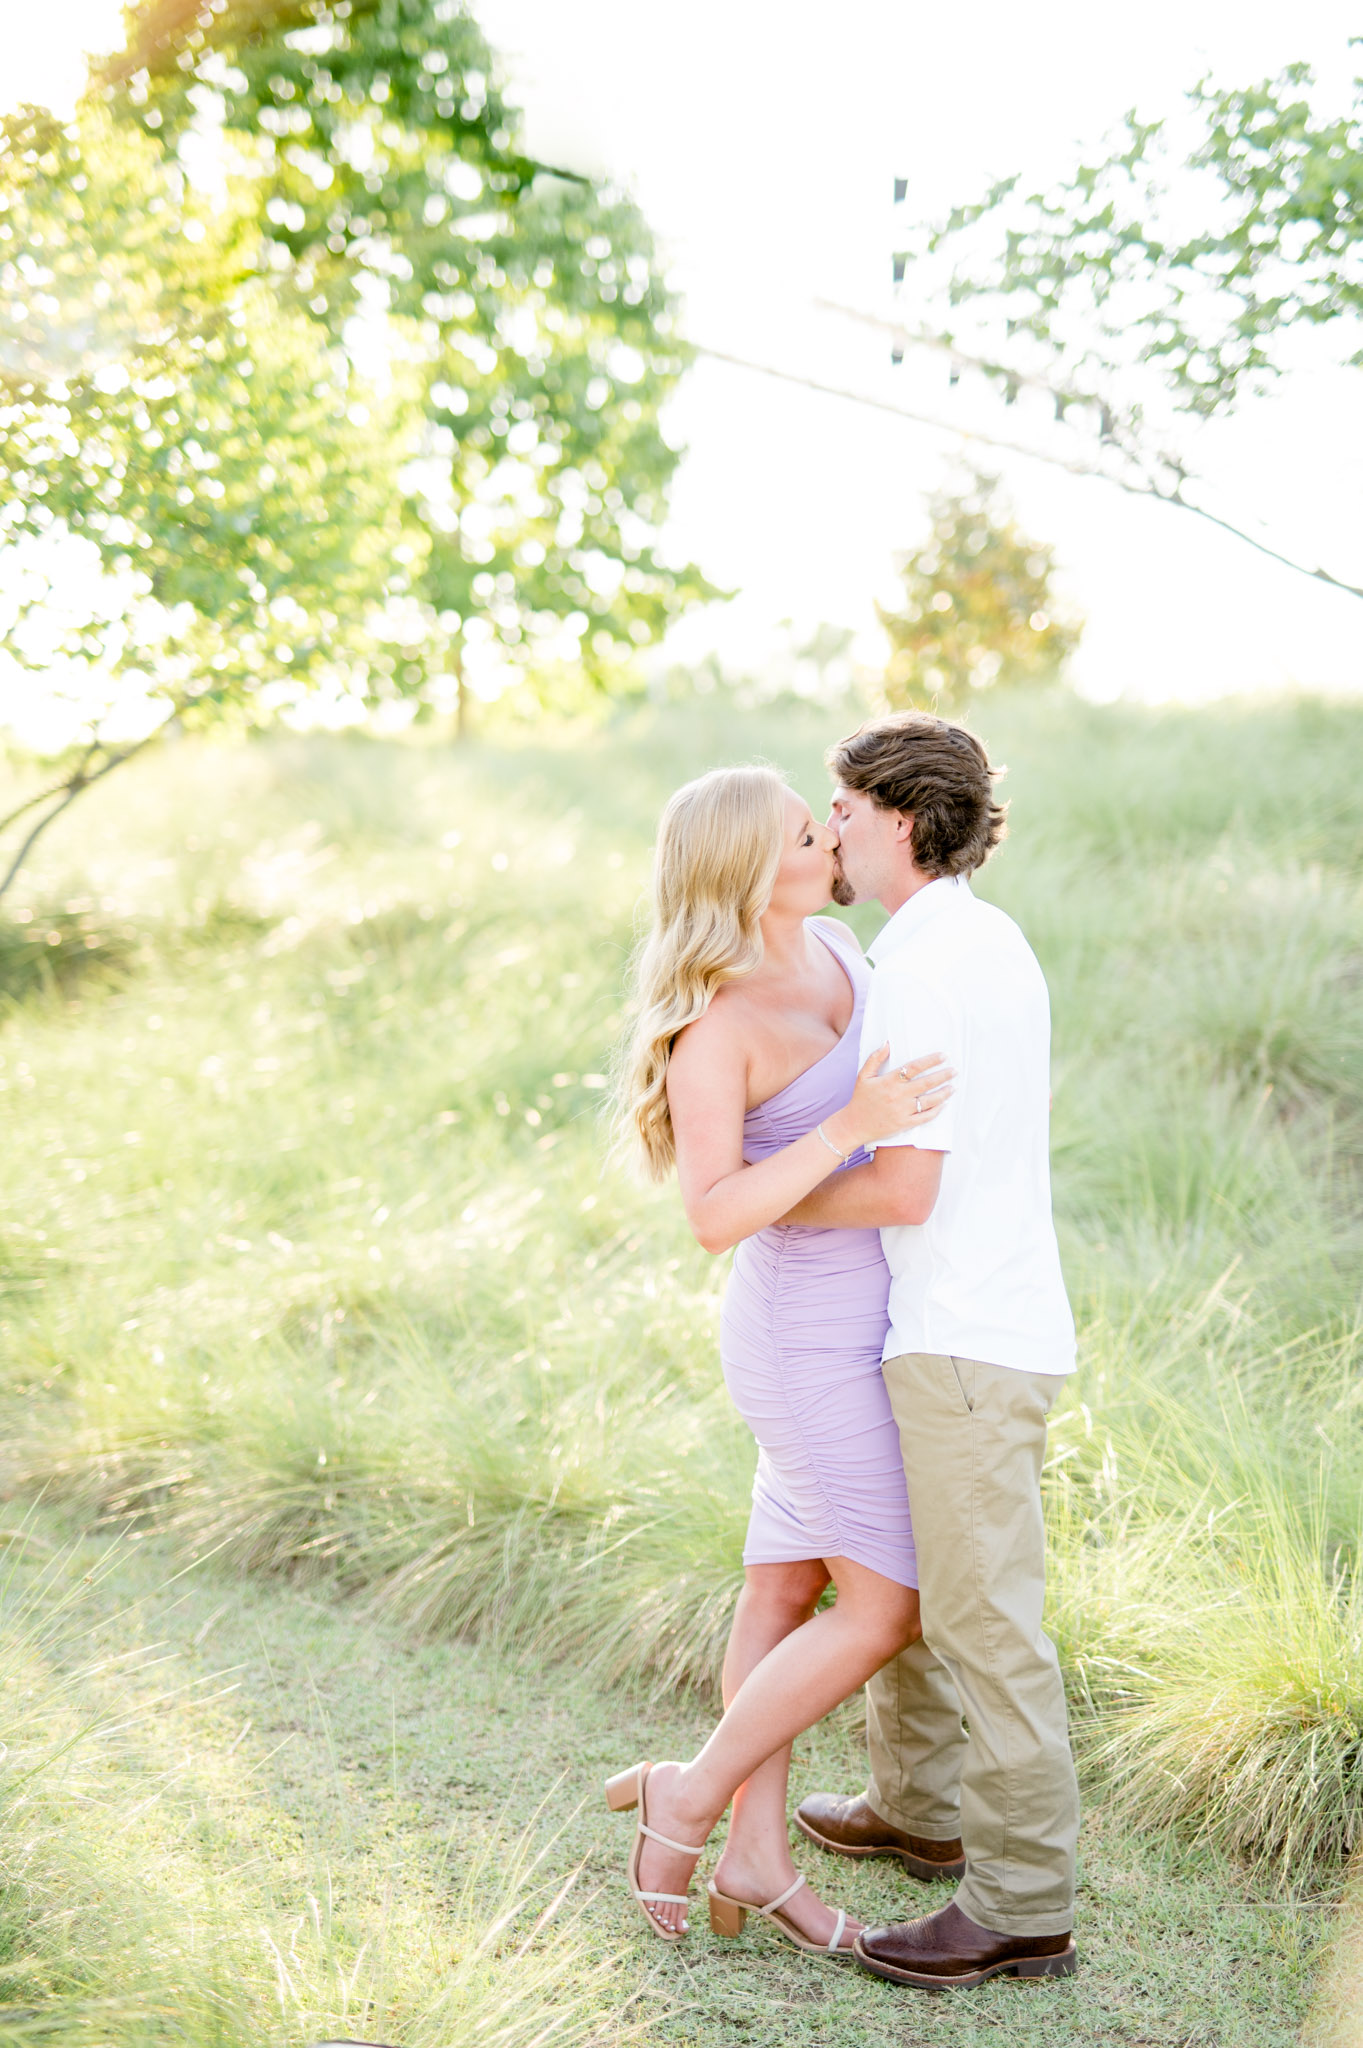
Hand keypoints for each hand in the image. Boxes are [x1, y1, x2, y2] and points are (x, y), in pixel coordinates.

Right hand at [833, 1044, 954, 1149]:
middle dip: (943, 1075)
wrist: (854, 1125)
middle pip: (926, 1083)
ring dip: (944, 1093)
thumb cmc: (860, 1099)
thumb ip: (875, 1058)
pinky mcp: (905, 1124)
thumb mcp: (863, 1076)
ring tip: (953, 1087)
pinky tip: (944, 1104)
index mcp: (889, 1082)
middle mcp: (898, 1095)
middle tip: (955, 1070)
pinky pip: (925, 1117)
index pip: (914, 1067)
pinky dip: (936, 1110)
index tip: (943, 1055)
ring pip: (929, 1100)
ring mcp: (902, 1111)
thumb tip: (887, 1043)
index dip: (930, 1060)